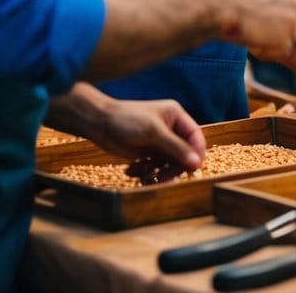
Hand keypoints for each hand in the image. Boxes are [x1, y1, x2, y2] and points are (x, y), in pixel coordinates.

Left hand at [86, 97, 205, 183]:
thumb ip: (176, 148)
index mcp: (176, 116)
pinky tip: (133, 171)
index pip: (194, 136)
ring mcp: (159, 141)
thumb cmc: (127, 120)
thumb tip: (197, 163)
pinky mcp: (147, 152)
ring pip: (169, 162)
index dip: (196, 152)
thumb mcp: (153, 133)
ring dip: (158, 171)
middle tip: (164, 178)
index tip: (194, 168)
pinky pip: (155, 166)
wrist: (98, 123)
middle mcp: (170, 129)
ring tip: (144, 175)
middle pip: (184, 153)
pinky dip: (146, 171)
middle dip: (174, 167)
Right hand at [209, 0, 295, 60]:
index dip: (277, 14)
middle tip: (256, 23)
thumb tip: (284, 3)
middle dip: (278, 27)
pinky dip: (269, 49)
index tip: (261, 11)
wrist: (219, 4)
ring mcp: (293, 23)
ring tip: (253, 29)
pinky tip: (254, 39)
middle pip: (295, 25)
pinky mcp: (285, 40)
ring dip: (273, 38)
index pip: (295, 9)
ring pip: (289, 38)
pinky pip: (282, 51)